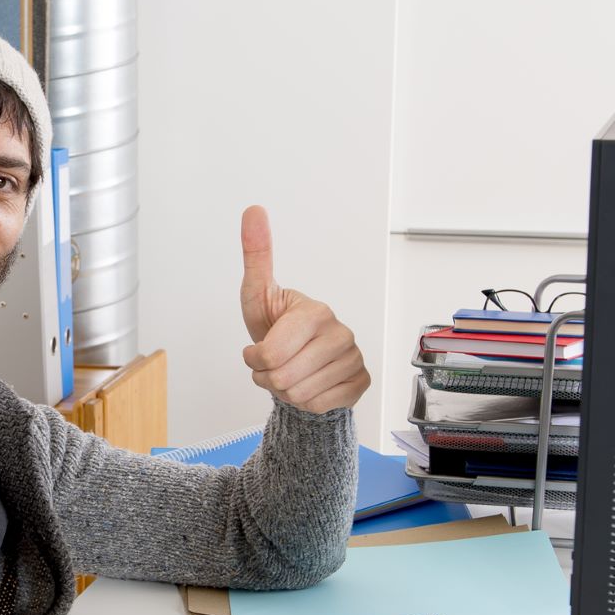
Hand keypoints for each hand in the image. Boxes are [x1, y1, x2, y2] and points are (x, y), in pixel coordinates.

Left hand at [238, 205, 369, 413]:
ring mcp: (354, 358)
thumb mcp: (258, 293)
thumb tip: (253, 209)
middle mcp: (340, 332)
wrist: (298, 359)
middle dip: (267, 378)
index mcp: (315, 311)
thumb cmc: (275, 326)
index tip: (257, 350)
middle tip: (272, 365)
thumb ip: (256, 255)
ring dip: (284, 391)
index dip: (254, 360)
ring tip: (289, 372)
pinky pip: (318, 406)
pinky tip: (309, 383)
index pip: (270, 354)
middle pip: (284, 378)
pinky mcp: (360, 382)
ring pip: (300, 395)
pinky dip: (305, 402)